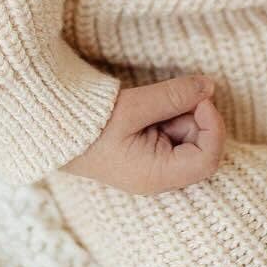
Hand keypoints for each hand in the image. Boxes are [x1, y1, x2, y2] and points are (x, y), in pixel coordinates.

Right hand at [58, 73, 225, 193]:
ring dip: (180, 116)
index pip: (208, 158)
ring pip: (190, 140)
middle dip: (194, 118)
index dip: (213, 126)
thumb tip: (209, 87)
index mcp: (155, 175)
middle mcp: (158, 179)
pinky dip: (169, 119)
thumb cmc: (88, 124)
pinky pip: (174, 138)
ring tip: (151, 106)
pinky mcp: (148, 158)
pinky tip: (148, 112)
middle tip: (172, 97)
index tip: (202, 98)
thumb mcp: (133, 106)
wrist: (52, 129)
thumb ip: (174, 96)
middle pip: (202, 148)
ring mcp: (154, 170)